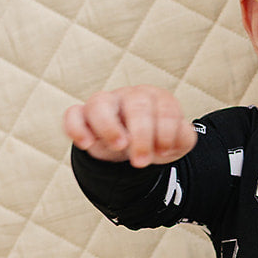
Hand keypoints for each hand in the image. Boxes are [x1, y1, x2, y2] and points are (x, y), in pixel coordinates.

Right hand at [63, 86, 197, 166]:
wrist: (135, 145)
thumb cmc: (157, 139)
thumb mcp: (177, 142)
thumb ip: (183, 138)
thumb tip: (177, 138)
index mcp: (157, 98)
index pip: (165, 108)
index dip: (166, 131)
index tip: (164, 152)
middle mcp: (130, 96)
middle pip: (136, 105)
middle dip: (142, 135)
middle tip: (142, 161)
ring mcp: (105, 104)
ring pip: (100, 103)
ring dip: (109, 126)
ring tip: (119, 147)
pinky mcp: (84, 116)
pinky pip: (73, 114)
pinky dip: (76, 127)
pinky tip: (87, 145)